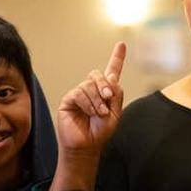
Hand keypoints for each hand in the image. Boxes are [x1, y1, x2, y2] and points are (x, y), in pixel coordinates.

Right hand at [56, 42, 126, 156]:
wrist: (87, 146)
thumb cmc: (100, 132)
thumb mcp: (115, 114)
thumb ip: (116, 95)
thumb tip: (111, 77)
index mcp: (106, 92)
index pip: (112, 71)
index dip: (117, 58)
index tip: (122, 44)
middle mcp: (92, 90)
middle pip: (99, 75)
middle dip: (105, 85)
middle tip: (109, 97)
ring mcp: (80, 94)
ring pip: (89, 84)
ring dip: (97, 99)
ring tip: (99, 113)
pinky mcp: (69, 99)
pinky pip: (79, 93)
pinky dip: (88, 103)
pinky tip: (91, 112)